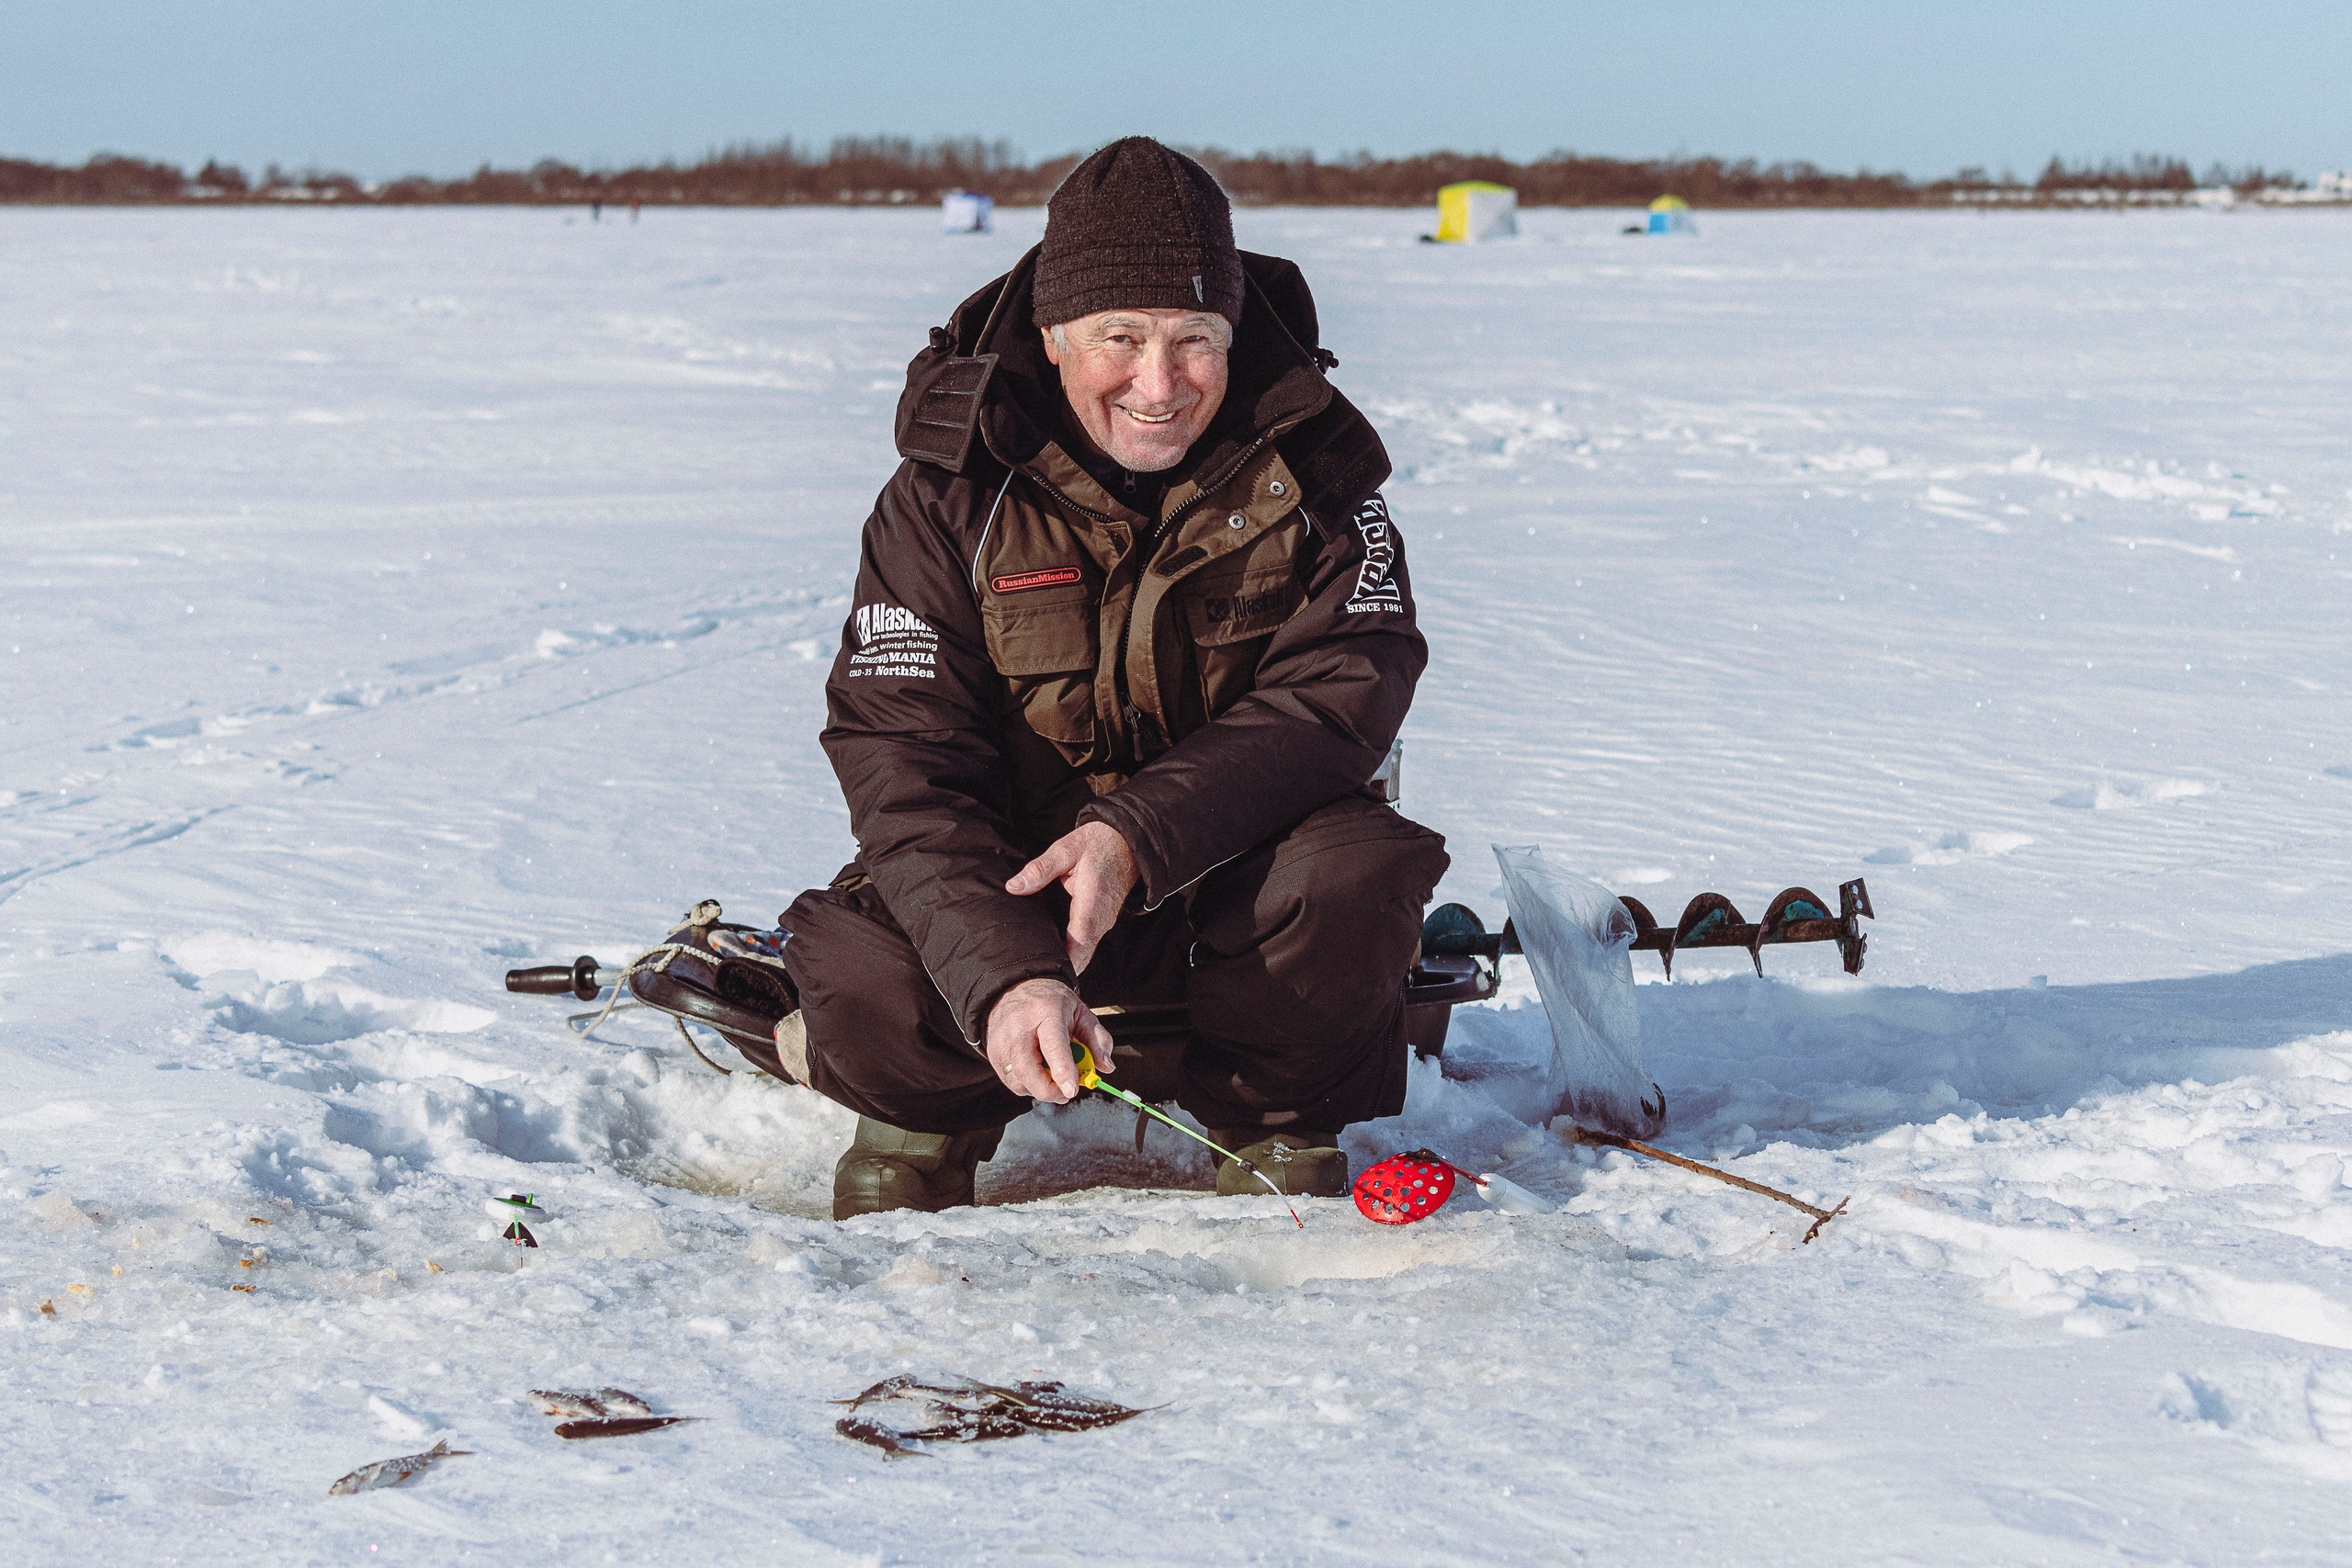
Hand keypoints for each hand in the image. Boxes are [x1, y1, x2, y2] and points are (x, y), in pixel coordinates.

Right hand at [984, 978, 1114, 1102]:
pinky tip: (1038, 1072)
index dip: (1062, 1070)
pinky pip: (1011, 1082)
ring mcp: (1002, 1040)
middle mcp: (1019, 1026)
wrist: (1018, 989)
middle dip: (1050, 1090)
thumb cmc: (1052, 1004)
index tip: (1071, 1090)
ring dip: (1040, 1089)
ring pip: (1019, 1081)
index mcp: (1046, 1011)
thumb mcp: (1081, 1013)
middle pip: (1028, 1070)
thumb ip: (1098, 1040)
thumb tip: (1106, 1066)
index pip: (1053, 1045)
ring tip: (1052, 1076)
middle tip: (1066, 1091)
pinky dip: (1027, 1085)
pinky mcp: (993, 1053)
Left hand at [1007, 821, 1136, 974]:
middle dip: (1062, 969)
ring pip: (1086, 952)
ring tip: (1038, 973)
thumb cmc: (1098, 844)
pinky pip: (1087, 944)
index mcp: (1093, 899)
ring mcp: (1104, 921)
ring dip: (1067, 963)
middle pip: (1083, 953)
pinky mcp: (1102, 922)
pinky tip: (1052, 957)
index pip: (1081, 938)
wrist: (1129, 844)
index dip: (1067, 960)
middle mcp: (1102, 916)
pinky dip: (1073, 954)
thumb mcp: (1066, 848)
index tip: (1047, 974)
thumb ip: (1040, 869)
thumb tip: (1013, 886)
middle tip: (1032, 981)